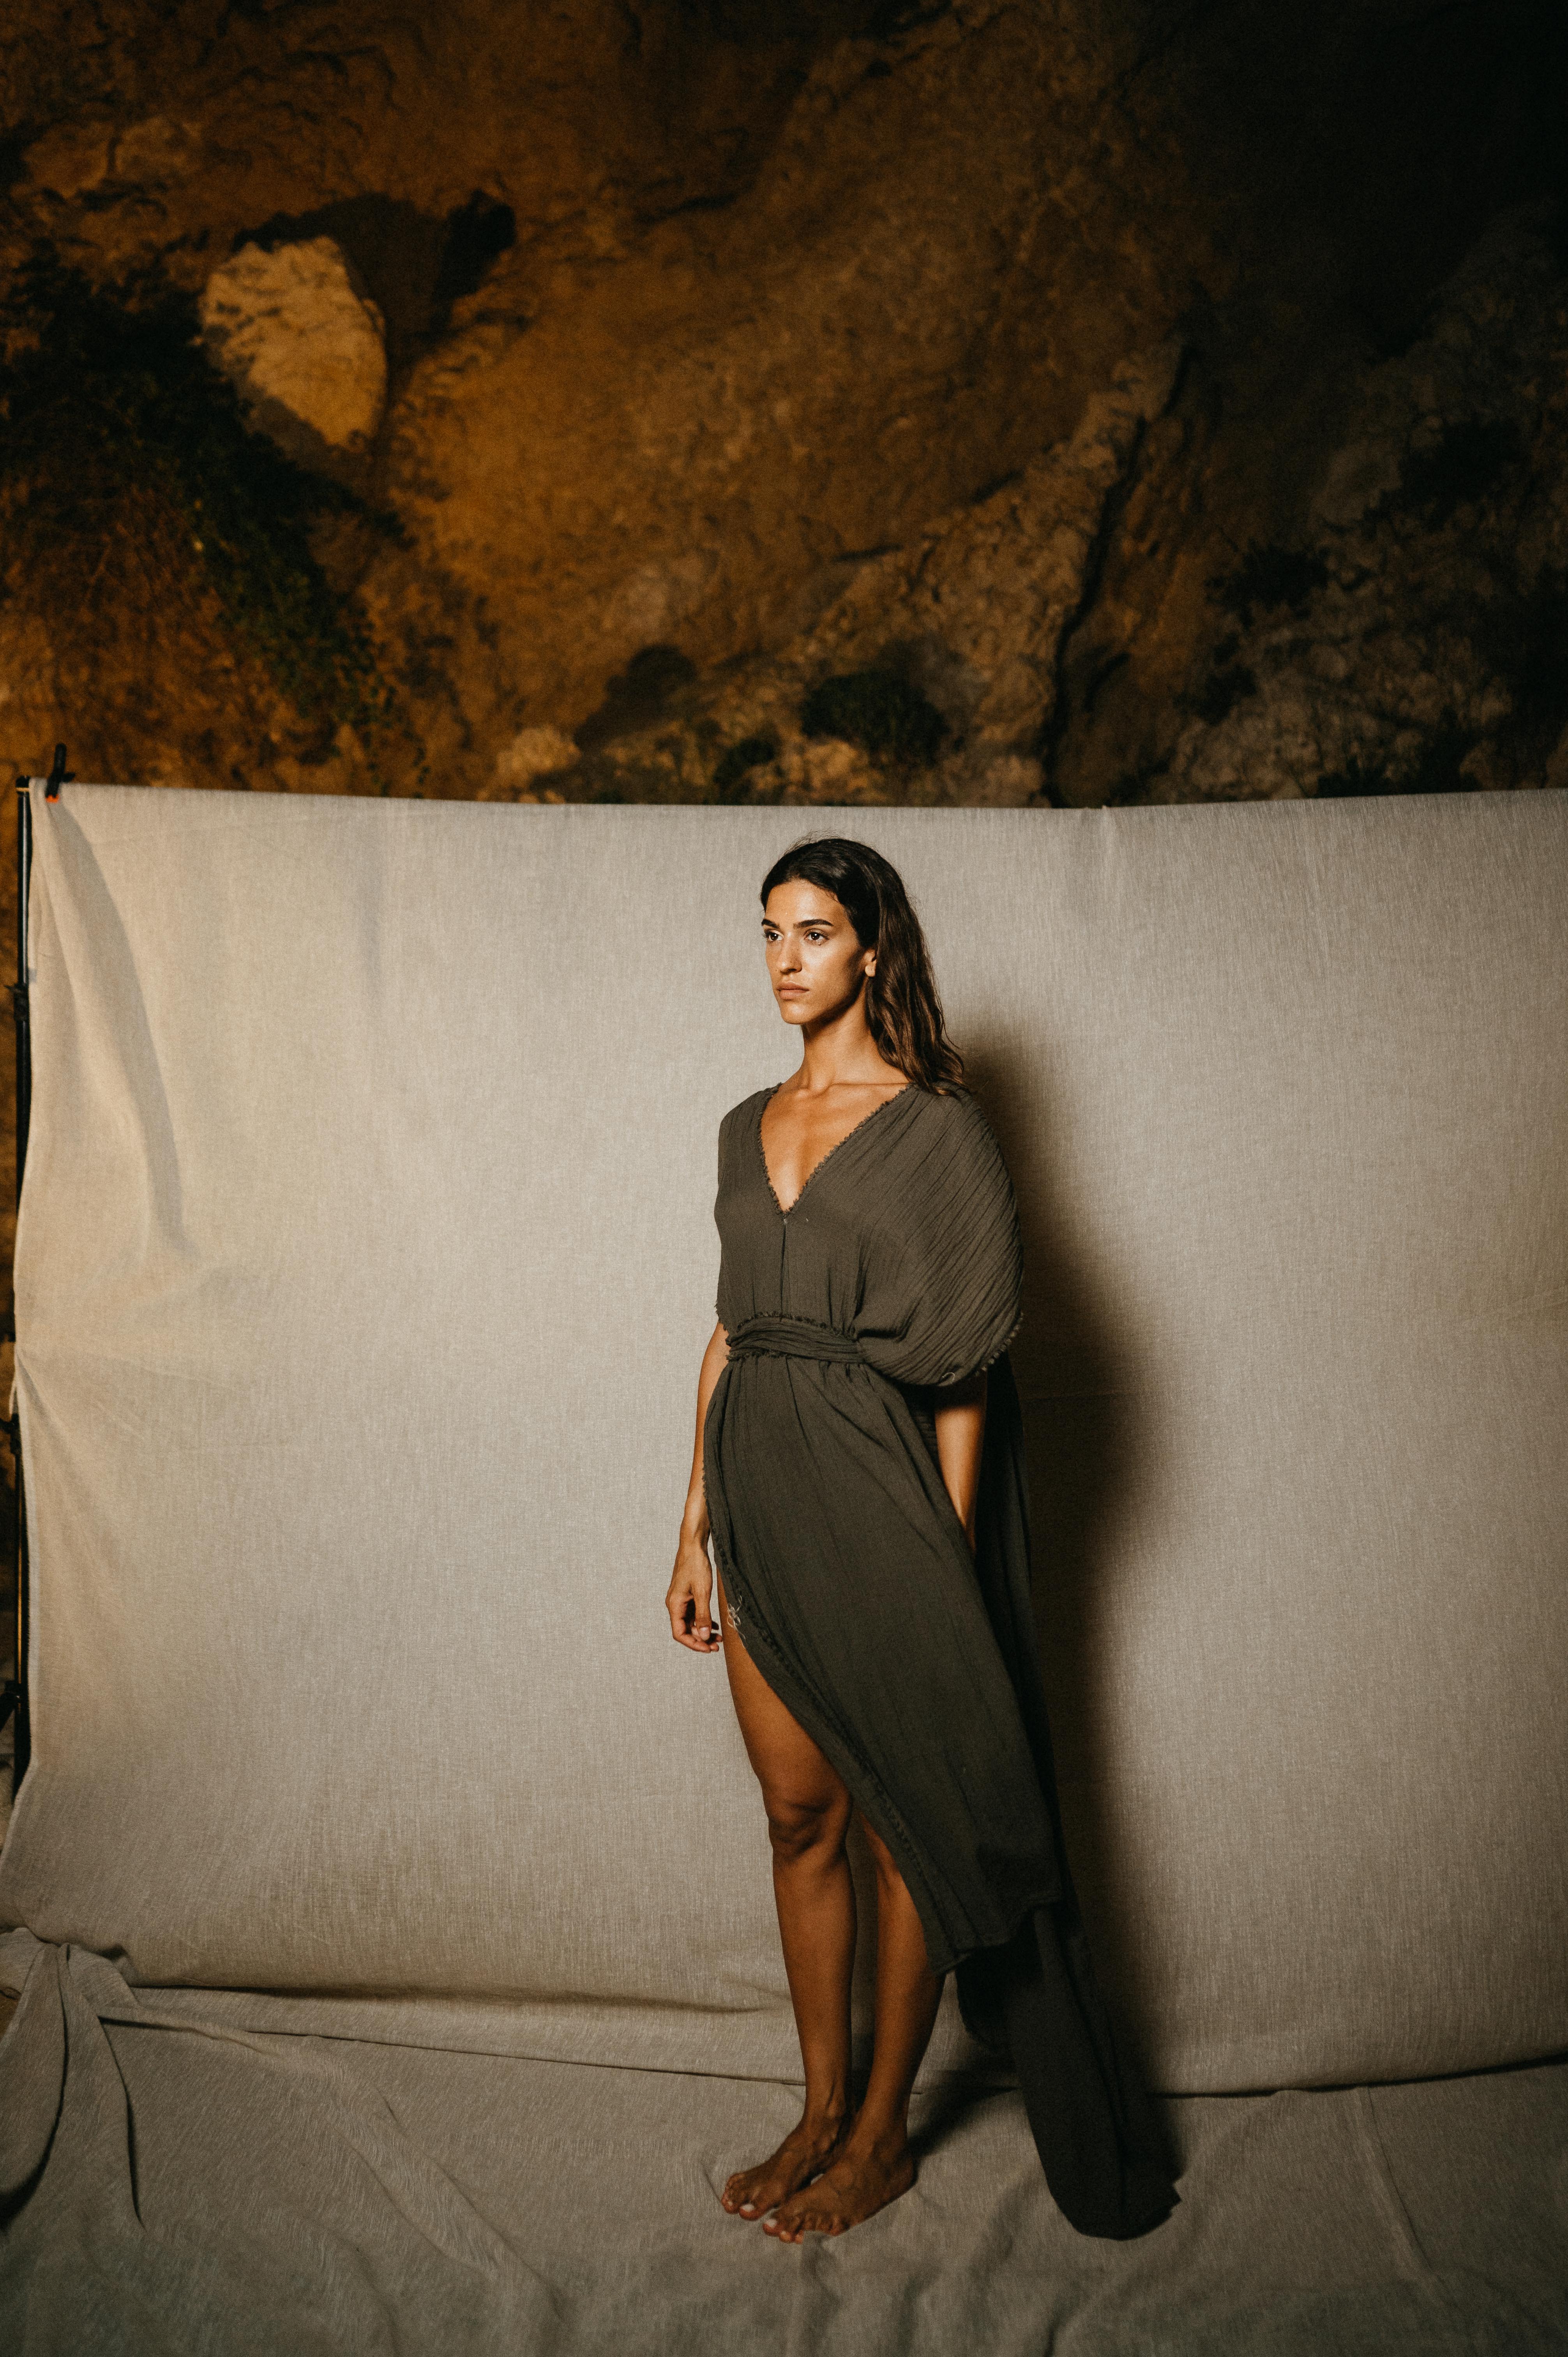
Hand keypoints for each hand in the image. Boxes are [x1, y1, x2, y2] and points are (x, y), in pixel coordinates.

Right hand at [667, 1531, 721, 1651]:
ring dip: (704, 1631)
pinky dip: (703, 1621)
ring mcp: (681, 1600)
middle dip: (701, 1639)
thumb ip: (702, 1616)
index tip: (708, 1649)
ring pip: (691, 1623)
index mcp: (674, 1605)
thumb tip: (703, 1637)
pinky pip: (694, 1614)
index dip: (694, 1644)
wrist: (693, 1545)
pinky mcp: (687, 1595)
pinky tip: (715, 1625)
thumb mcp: (702, 1592)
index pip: (680, 1634)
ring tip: (719, 1637)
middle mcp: (675, 1604)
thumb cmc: (696, 1565)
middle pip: (686, 1630)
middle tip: (718, 1646)